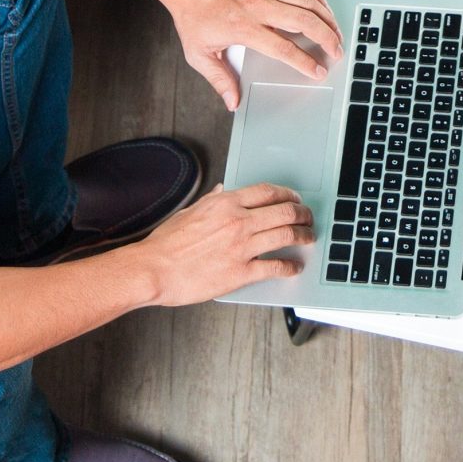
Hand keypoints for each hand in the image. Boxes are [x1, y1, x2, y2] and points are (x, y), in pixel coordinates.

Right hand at [129, 183, 314, 304]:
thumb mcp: (190, 211)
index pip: (268, 192)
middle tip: (308, 218)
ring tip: (308, 238)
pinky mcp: (240, 272)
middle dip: (302, 213)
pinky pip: (274, 266)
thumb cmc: (166, 243)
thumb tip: (223, 189)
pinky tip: (294, 267)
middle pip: (284, 211)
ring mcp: (241, 247)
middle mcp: (238, 221)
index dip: (288, 194)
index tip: (295, 198)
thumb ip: (212, 199)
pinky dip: (289, 267)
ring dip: (303, 235)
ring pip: (286, 235)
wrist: (154, 269)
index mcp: (226, 203)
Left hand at [149, 0, 344, 109]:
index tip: (318, 71)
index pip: (283, 48)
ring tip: (336, 34)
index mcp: (243, 26)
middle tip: (337, 52)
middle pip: (305, 22)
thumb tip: (232, 101)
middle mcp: (259, 6)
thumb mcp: (199, 53)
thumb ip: (219, 80)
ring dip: (327, 19)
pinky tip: (323, 10)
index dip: (305, 62)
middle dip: (327, 39)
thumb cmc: (193, 13)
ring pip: (308, 2)